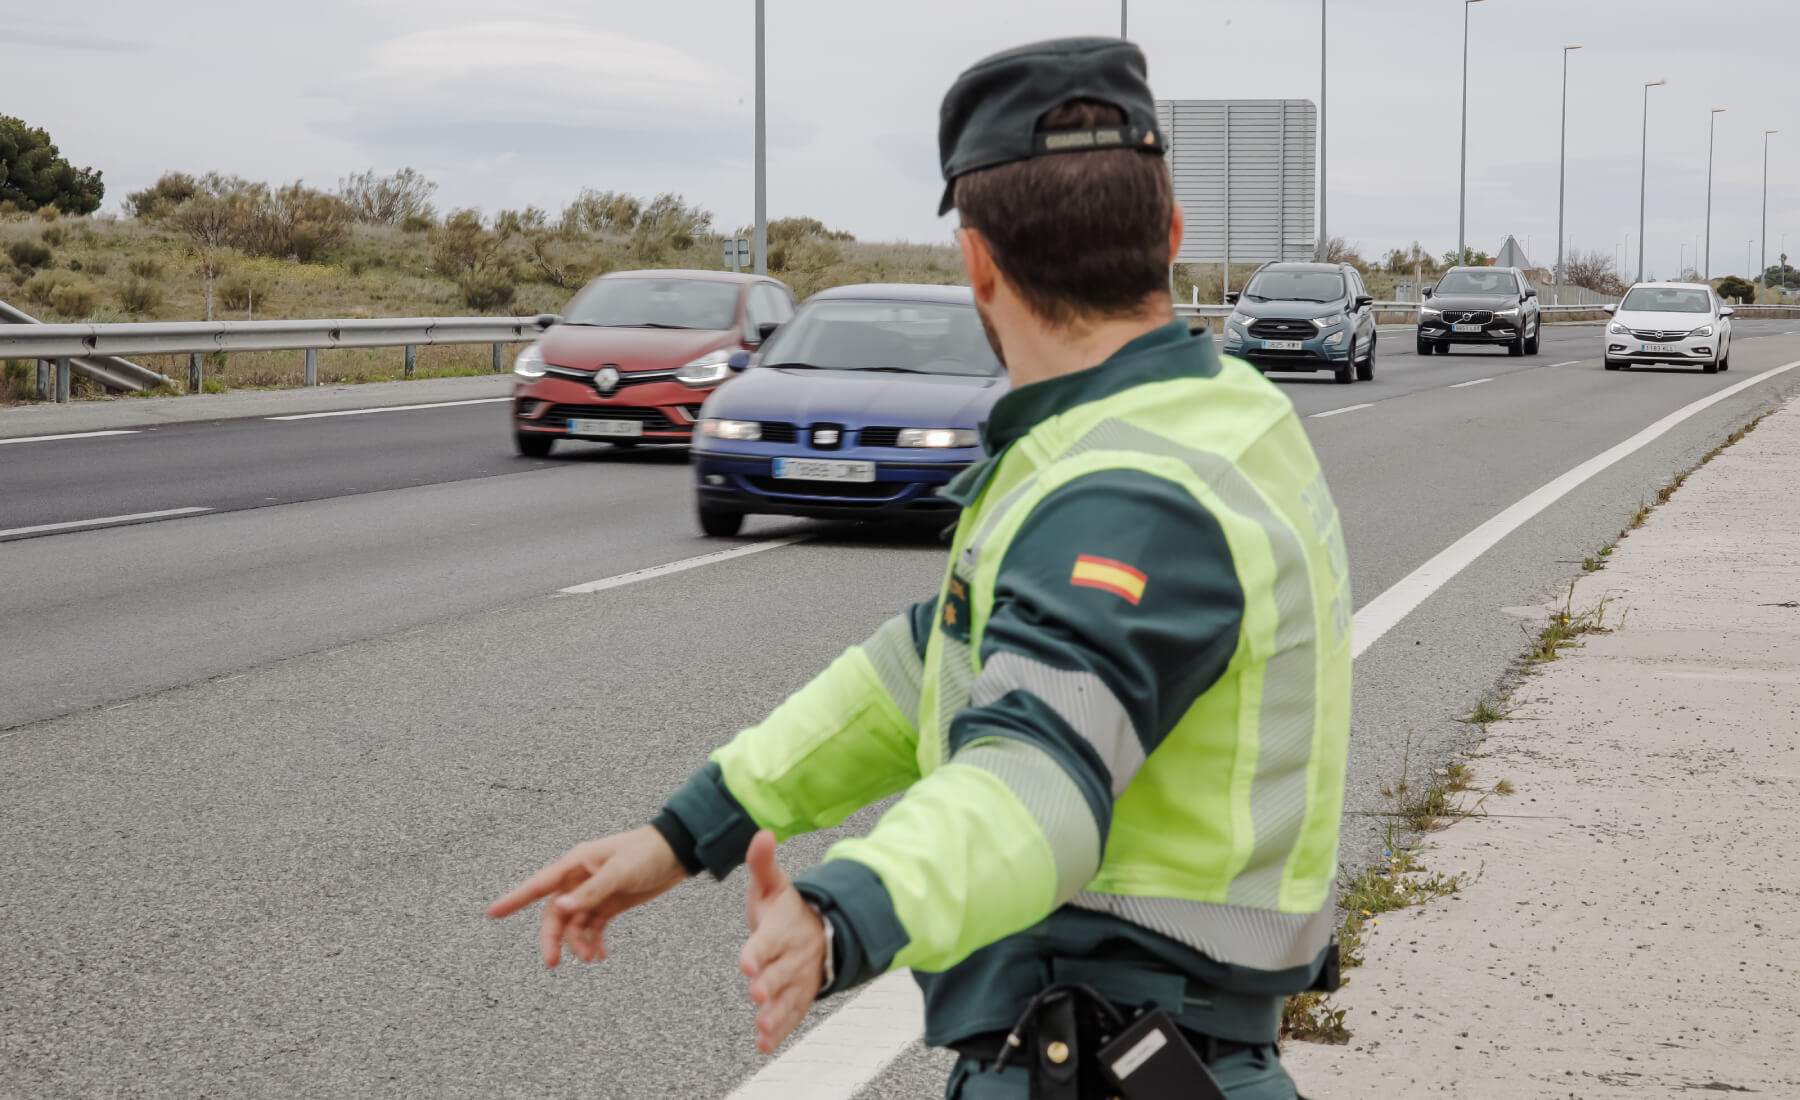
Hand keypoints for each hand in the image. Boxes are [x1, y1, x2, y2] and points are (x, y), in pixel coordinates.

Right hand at [486, 825, 687, 967]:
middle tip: (553, 962)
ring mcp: (594, 893)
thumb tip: (562, 907)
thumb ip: (591, 891)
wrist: (677, 852)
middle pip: (555, 914)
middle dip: (553, 938)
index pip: (538, 885)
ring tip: (591, 956)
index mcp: (576, 864)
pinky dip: (594, 942)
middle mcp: (580, 879)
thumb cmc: (647, 852)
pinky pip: (593, 927)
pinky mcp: (610, 904)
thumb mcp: (619, 872)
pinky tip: (600, 955)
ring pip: (574, 924)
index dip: (514, 899)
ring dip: (578, 943)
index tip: (492, 913)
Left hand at [737, 829, 826, 1053]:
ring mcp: (799, 978)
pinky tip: (765, 1044)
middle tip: (756, 993)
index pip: (770, 940)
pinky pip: (792, 1015)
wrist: (821, 928)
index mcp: (783, 928)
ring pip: (788, 997)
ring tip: (762, 1026)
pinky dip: (780, 1030)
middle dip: (769, 983)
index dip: (759, 951)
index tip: (747, 962)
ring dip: (775, 1013)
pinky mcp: (800, 996)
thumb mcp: (773, 883)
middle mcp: (794, 955)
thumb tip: (760, 834)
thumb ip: (762, 862)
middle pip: (781, 972)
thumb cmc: (788, 908)